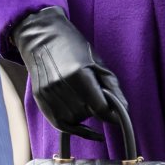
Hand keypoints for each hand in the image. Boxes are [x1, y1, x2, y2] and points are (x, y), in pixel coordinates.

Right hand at [10, 7, 124, 135]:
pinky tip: (83, 127)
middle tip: (95, 96)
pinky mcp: (40, 99)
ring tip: (82, 98)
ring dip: (83, 115)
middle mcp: (61, 85)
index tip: (117, 116)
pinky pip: (60, 124)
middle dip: (96, 109)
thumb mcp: (98, 62)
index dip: (112, 114)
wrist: (41, 36)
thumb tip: (124, 110)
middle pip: (87, 113)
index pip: (100, 107)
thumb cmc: (73, 46)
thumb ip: (112, 88)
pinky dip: (73, 127)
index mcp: (78, 74)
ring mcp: (48, 93)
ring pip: (74, 119)